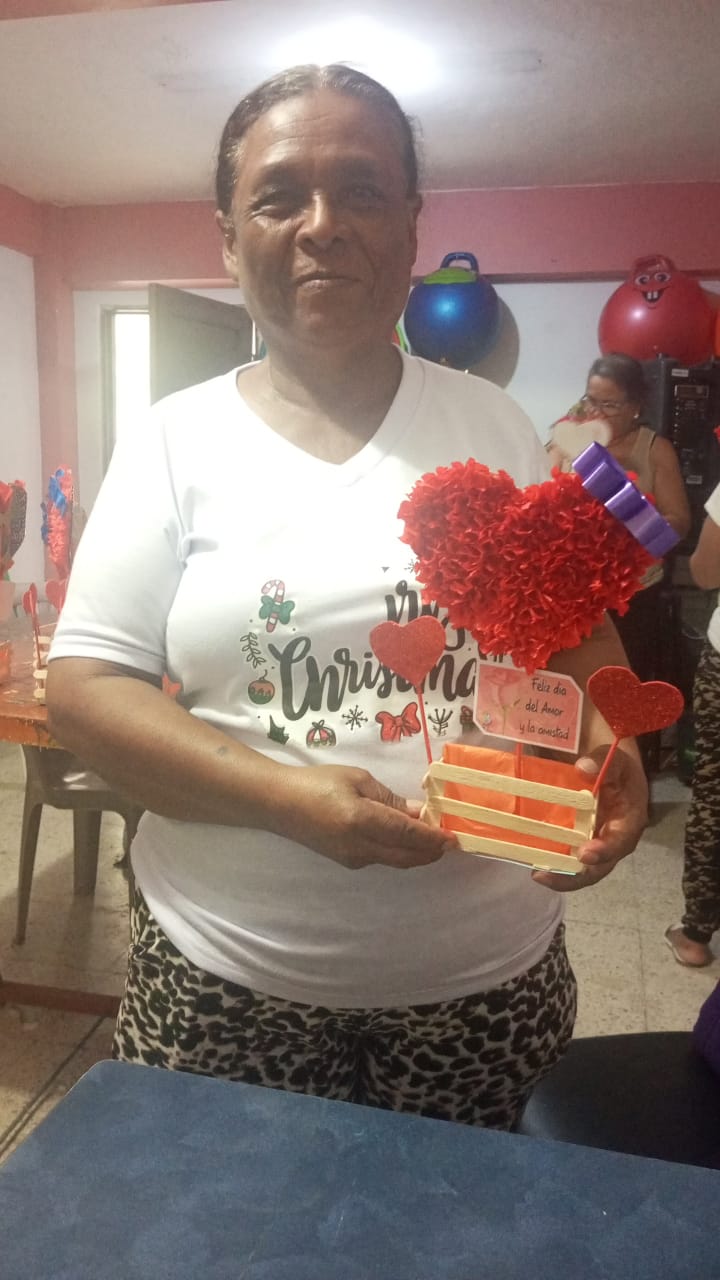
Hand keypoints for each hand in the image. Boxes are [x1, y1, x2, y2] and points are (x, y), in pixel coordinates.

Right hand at [277, 763, 457, 870]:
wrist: (280, 804)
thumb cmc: (318, 783)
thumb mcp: (358, 780)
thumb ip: (389, 798)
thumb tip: (418, 812)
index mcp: (362, 821)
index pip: (408, 834)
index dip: (434, 838)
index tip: (454, 838)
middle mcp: (360, 847)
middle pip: (407, 856)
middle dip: (431, 851)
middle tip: (450, 841)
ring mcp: (353, 858)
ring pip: (396, 860)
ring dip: (417, 852)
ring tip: (433, 839)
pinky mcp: (347, 861)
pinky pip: (382, 858)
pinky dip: (400, 851)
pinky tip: (405, 838)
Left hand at [531, 745, 647, 892]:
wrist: (613, 770)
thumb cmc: (618, 767)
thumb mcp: (615, 759)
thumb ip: (601, 761)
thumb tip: (583, 768)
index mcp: (629, 822)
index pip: (620, 842)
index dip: (604, 851)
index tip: (584, 854)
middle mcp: (614, 840)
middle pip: (598, 867)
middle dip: (573, 876)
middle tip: (545, 875)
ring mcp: (596, 844)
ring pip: (581, 868)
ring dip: (559, 874)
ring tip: (537, 873)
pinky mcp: (581, 842)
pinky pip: (568, 857)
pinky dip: (552, 861)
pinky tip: (532, 859)